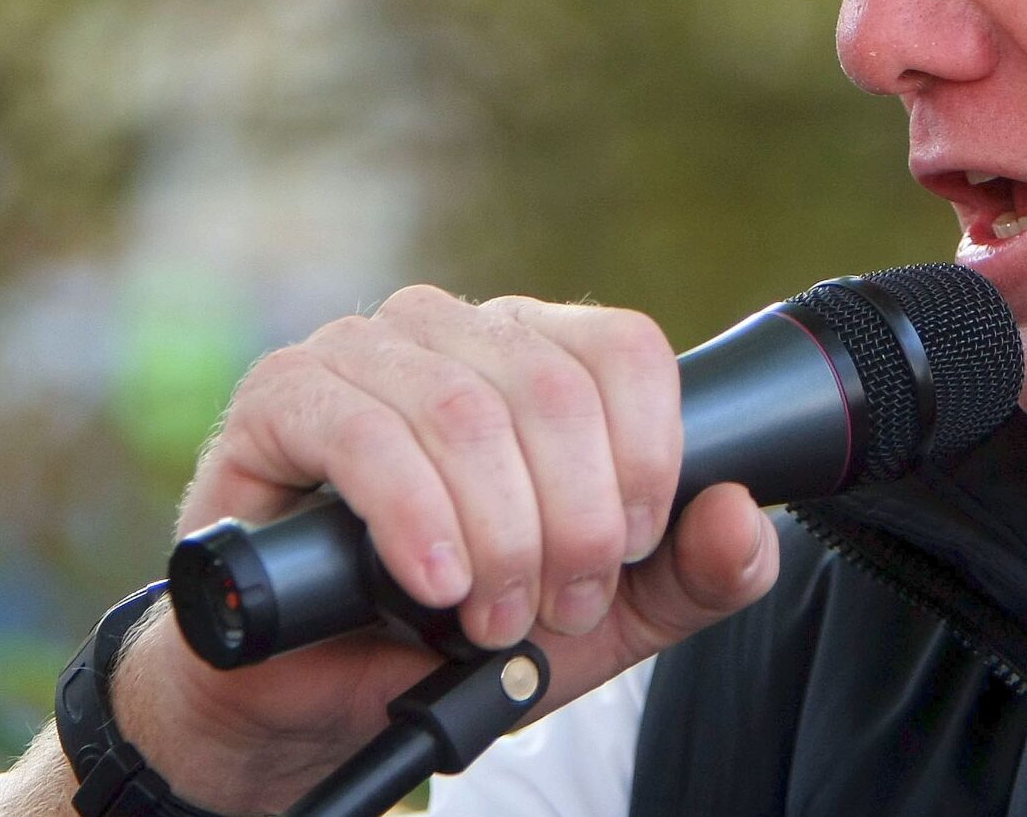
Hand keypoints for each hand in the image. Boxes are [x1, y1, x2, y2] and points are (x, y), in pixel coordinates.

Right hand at [108, 289, 780, 814]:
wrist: (312, 696)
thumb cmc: (455, 633)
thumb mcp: (602, 620)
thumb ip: (693, 575)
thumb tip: (740, 515)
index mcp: (537, 351)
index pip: (625, 351)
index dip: (645, 458)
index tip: (628, 553)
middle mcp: (455, 328)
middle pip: (554, 390)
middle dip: (571, 524)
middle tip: (555, 610)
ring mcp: (365, 350)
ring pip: (468, 414)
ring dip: (497, 535)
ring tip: (491, 619)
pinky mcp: (285, 395)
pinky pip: (368, 435)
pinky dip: (418, 519)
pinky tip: (437, 583)